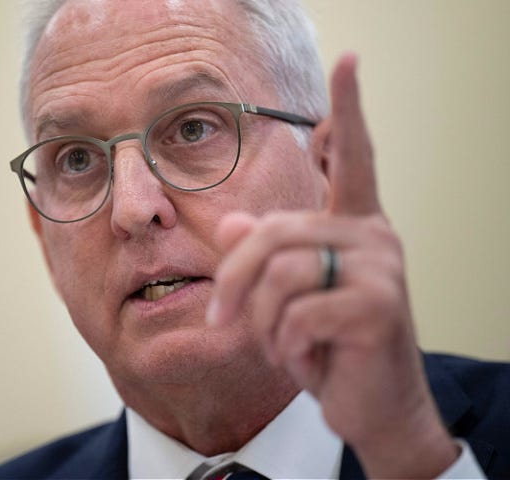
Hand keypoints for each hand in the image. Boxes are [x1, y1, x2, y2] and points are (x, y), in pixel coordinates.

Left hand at [207, 54, 458, 476]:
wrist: (370, 404)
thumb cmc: (327, 344)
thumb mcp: (287, 297)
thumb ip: (261, 254)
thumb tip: (231, 222)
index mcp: (353, 224)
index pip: (353, 156)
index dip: (348, 109)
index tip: (349, 61)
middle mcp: (372, 234)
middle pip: (271, 231)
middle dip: (234, 282)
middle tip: (223, 321)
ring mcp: (380, 267)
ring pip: (278, 274)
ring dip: (260, 321)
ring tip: (279, 345)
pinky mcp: (377, 306)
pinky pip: (296, 313)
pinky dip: (283, 344)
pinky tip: (303, 359)